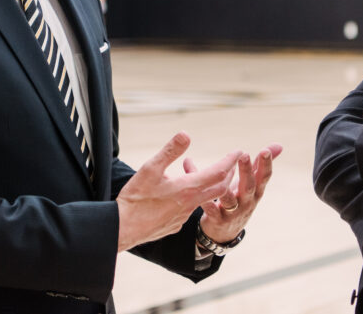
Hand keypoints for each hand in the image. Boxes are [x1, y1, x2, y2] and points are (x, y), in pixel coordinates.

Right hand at [116, 132, 239, 251]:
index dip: (230, 161)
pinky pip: (192, 209)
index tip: (239, 151)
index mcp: (187, 188)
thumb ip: (170, 151)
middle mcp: (191, 204)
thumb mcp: (150, 168)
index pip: (217, 172)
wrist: (123, 229)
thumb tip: (186, 134)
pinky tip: (186, 195)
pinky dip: (197, 198)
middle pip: (219, 188)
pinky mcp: (176, 224)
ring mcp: (184, 216)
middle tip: (233, 163)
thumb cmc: (135, 198)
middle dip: (229, 174)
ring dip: (214, 186)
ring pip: (206, 199)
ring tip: (213, 175)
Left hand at [188, 143, 282, 243]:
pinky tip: (191, 178)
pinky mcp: (217, 219)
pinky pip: (208, 205)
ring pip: (228, 199)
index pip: (264, 177)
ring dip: (223, 184)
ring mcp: (232, 212)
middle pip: (249, 187)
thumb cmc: (240, 200)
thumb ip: (261, 164)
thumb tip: (279, 145)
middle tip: (244, 155)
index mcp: (255, 191)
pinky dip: (200, 193)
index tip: (264, 151)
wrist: (225, 232)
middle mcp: (246, 202)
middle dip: (247, 171)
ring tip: (219, 172)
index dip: (266, 165)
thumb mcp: (252, 184)